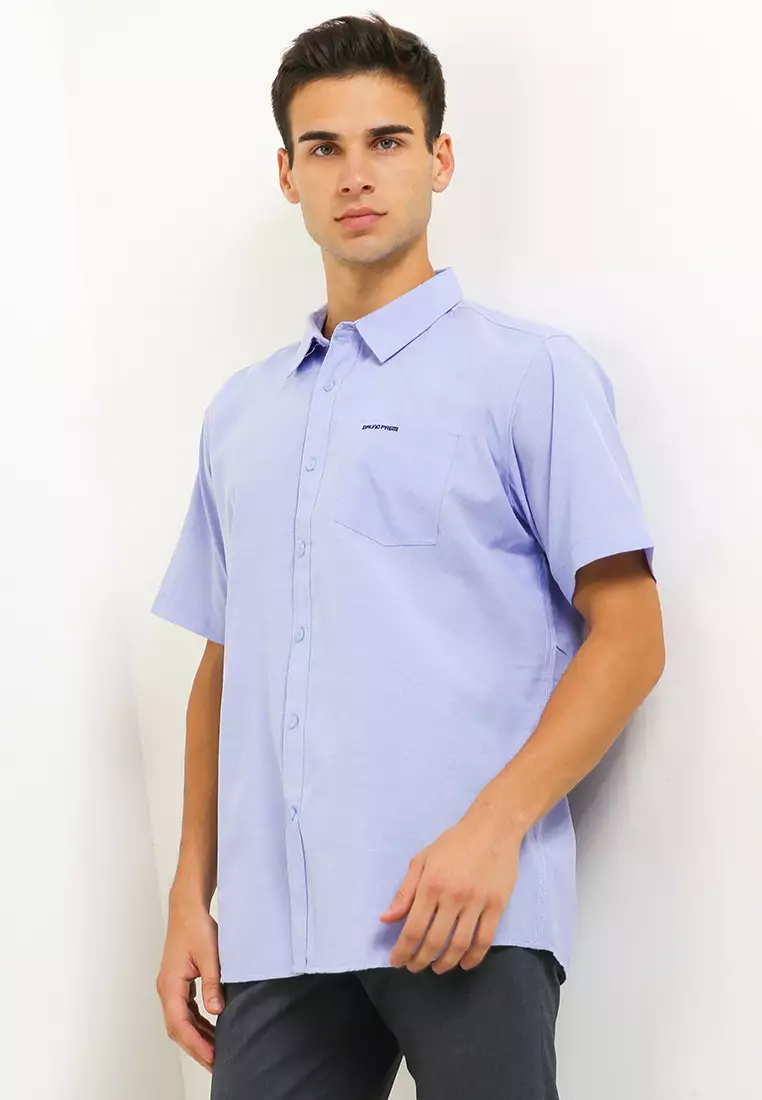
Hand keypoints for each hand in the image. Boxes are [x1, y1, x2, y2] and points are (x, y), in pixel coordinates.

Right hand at [155, 896, 223, 1072]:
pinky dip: (198, 1022)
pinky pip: (186, 1009)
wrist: (188, 907)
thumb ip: (213, 984)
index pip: (180, 1025)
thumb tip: (216, 1011)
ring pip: (182, 1020)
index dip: (196, 1044)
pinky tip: (212, 1028)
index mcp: (170, 985)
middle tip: (216, 1063)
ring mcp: (171, 986)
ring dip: (198, 1036)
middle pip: (178, 1028)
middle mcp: (167, 989)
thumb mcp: (210, 955)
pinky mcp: (179, 981)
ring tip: (217, 1050)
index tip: (212, 1057)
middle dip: (197, 1047)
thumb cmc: (196, 926)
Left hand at [379, 809, 521, 972]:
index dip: (402, 950)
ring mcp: (477, 902)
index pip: (413, 928)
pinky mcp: (497, 905)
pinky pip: (485, 940)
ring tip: (436, 968)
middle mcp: (452, 896)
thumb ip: (404, 891)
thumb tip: (386, 919)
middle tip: (414, 967)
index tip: (396, 961)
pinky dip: (474, 957)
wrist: (492, 828)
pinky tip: (464, 963)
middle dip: (420, 960)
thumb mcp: (422, 860)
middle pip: (434, 941)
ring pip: (459, 945)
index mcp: (430, 884)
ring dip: (445, 963)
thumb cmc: (453, 842)